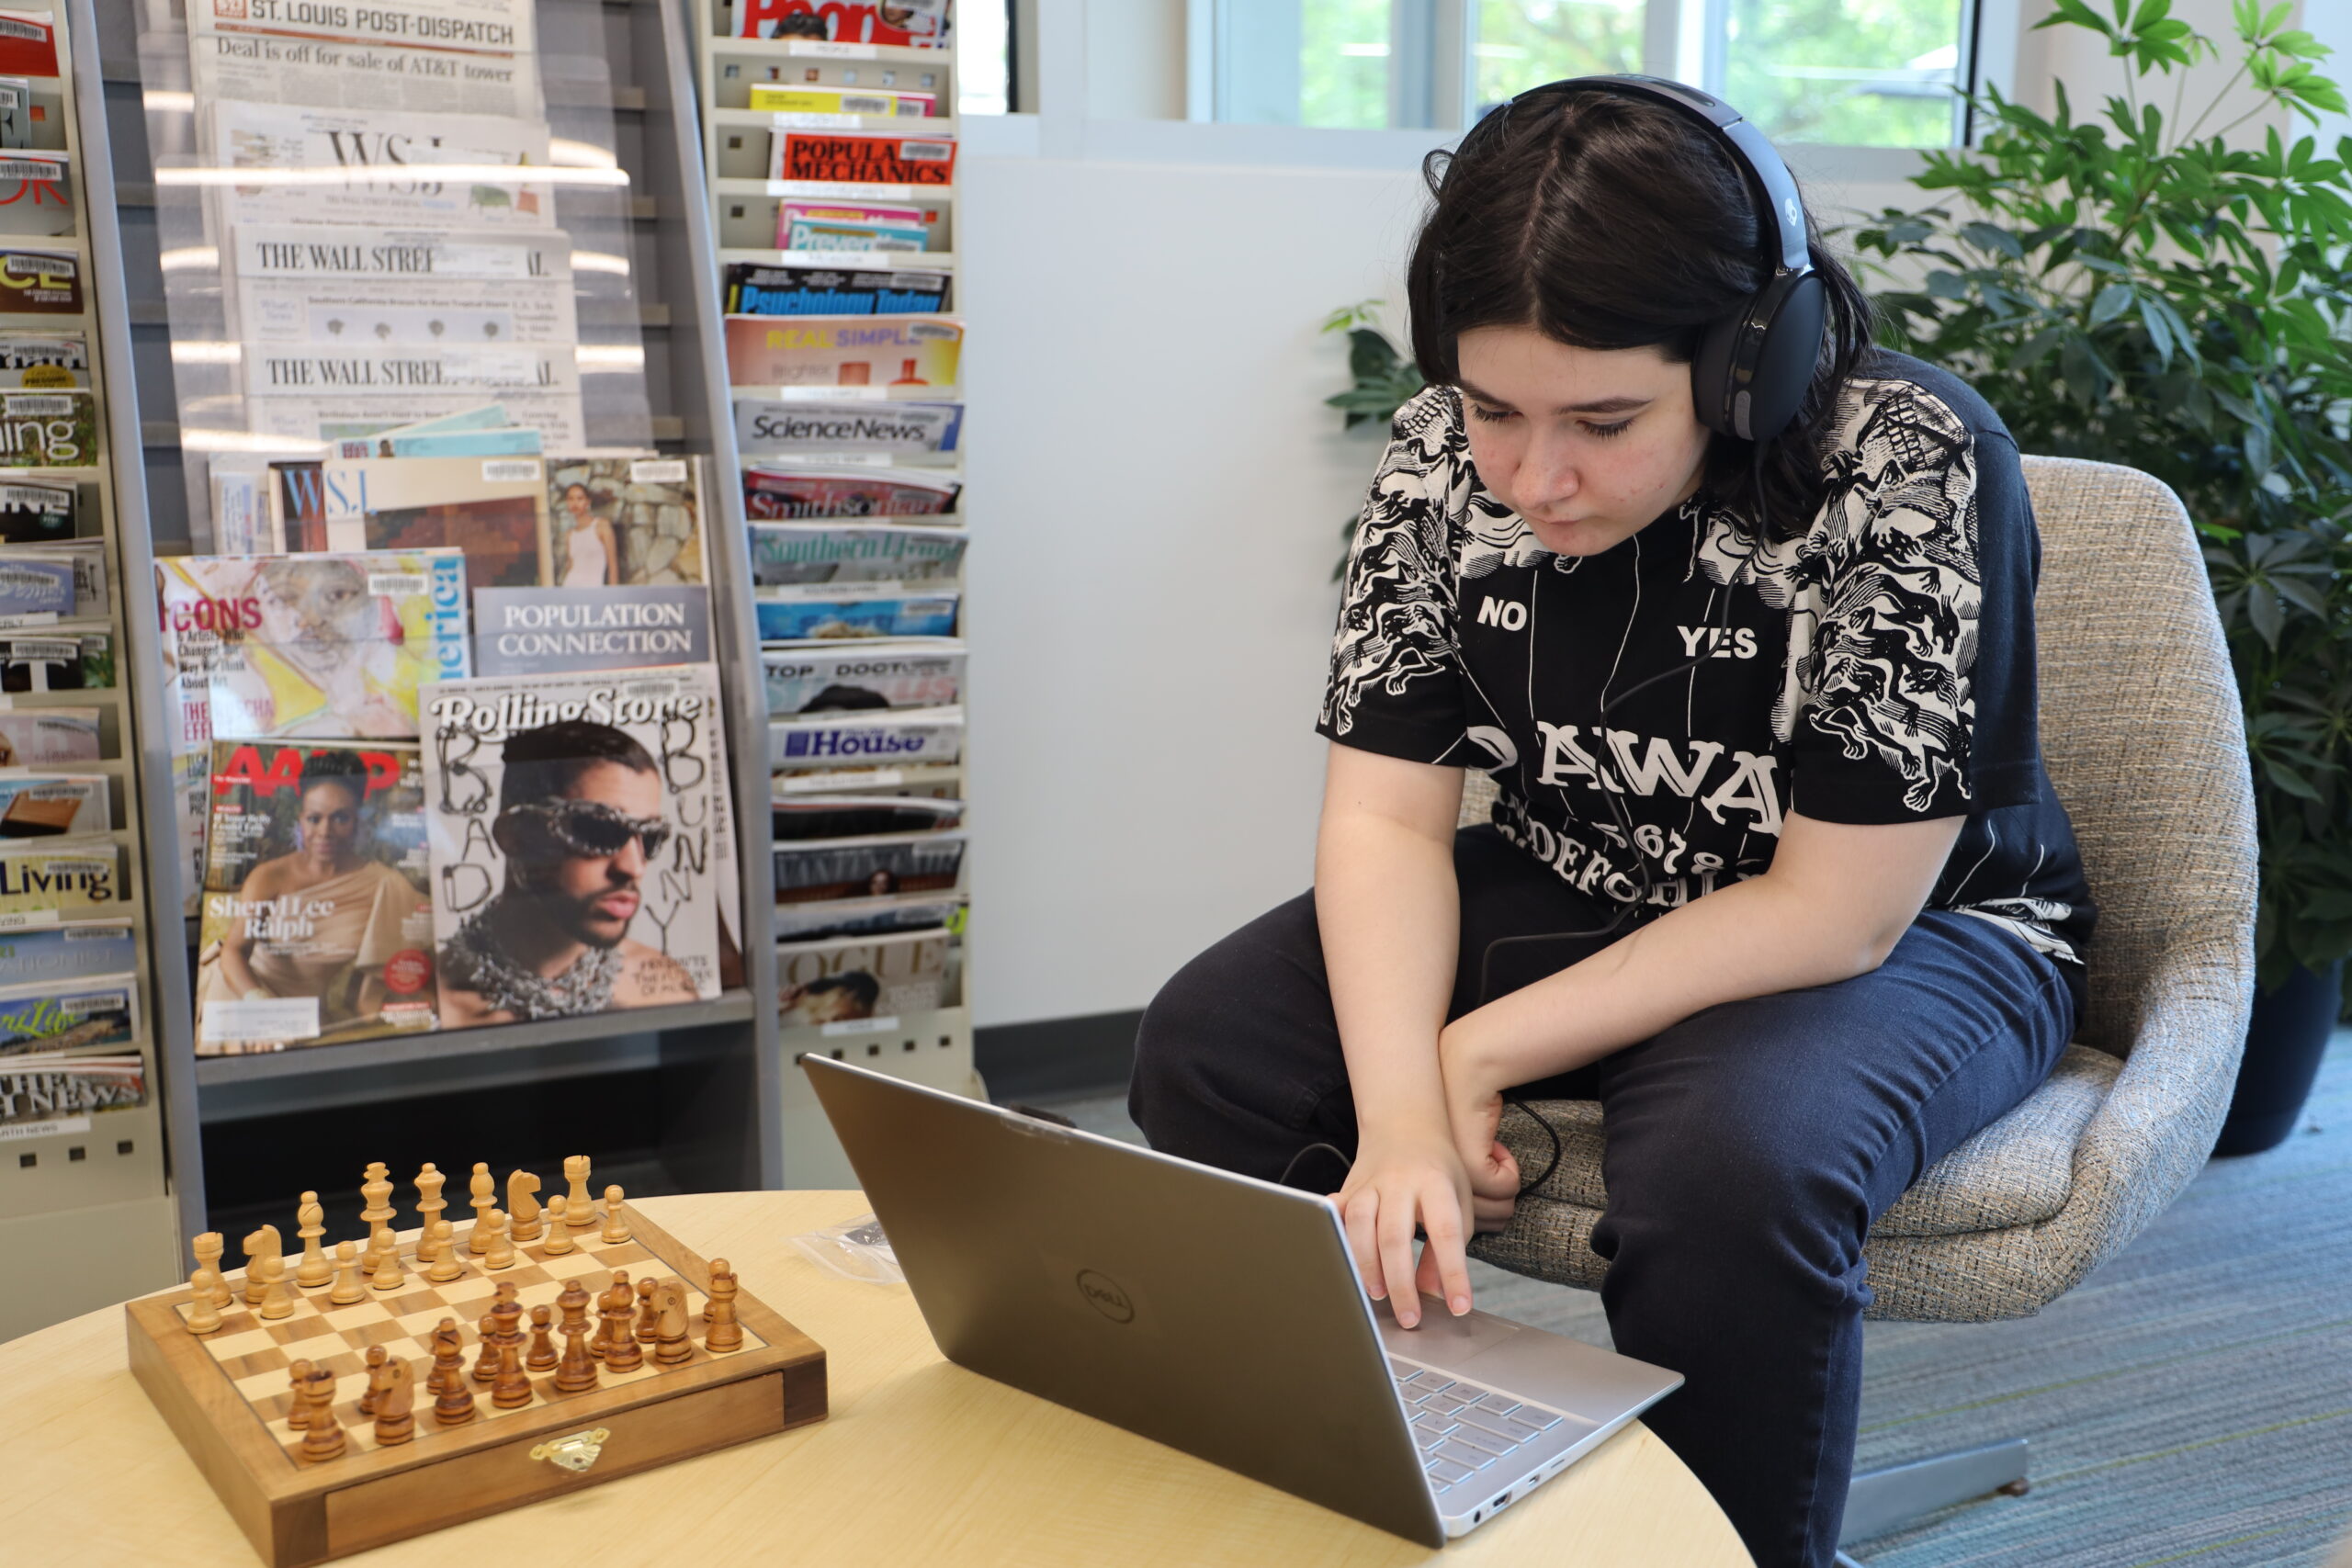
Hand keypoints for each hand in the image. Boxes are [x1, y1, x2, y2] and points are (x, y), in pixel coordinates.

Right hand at [1331, 1127, 1474, 1327]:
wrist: (1406, 1126)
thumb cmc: (1438, 1173)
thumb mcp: (1458, 1204)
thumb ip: (1446, 1250)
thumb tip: (1434, 1294)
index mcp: (1436, 1184)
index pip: (1446, 1233)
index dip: (1453, 1273)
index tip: (1458, 1307)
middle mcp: (1400, 1181)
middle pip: (1394, 1235)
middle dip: (1400, 1282)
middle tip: (1409, 1318)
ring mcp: (1369, 1183)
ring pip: (1359, 1224)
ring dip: (1366, 1264)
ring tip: (1376, 1294)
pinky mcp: (1348, 1188)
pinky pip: (1335, 1213)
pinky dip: (1331, 1234)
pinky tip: (1334, 1256)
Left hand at [1440, 1020, 1521, 1225]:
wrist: (1462, 1075)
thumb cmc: (1461, 1114)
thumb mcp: (1457, 1156)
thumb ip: (1463, 1188)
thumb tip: (1489, 1215)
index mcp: (1425, 1191)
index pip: (1459, 1230)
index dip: (1482, 1211)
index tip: (1485, 1186)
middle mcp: (1434, 1190)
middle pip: (1482, 1226)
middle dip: (1498, 1203)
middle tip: (1499, 1176)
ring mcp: (1450, 1181)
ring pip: (1497, 1209)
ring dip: (1506, 1186)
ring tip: (1494, 1157)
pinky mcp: (1470, 1168)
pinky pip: (1506, 1188)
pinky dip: (1511, 1170)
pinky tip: (1497, 1146)